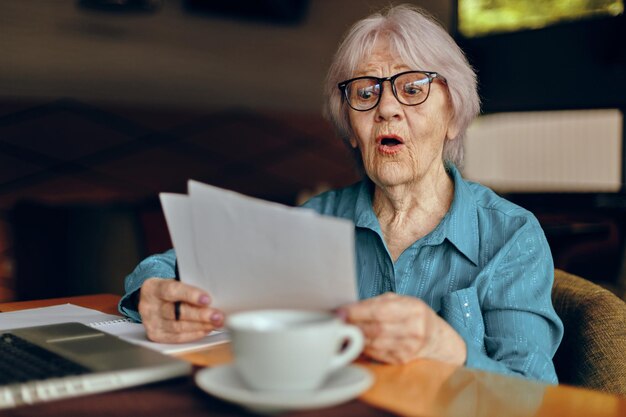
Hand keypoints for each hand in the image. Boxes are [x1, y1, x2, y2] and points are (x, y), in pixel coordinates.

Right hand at [138, 278, 223, 342]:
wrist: (151, 301)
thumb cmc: (169, 290)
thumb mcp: (175, 282)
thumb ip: (190, 287)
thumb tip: (216, 295)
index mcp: (154, 287)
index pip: (172, 290)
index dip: (191, 295)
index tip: (207, 299)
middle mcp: (149, 306)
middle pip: (177, 312)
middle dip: (201, 315)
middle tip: (218, 316)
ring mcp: (151, 322)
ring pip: (179, 327)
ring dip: (201, 326)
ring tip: (216, 323)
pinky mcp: (155, 335)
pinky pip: (177, 337)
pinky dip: (194, 334)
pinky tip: (205, 329)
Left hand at [339, 292, 465, 364]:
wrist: (435, 338)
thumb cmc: (413, 314)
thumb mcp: (400, 300)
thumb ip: (376, 302)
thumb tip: (349, 309)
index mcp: (413, 309)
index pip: (380, 311)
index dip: (358, 312)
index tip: (340, 311)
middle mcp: (414, 330)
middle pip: (376, 329)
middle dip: (353, 325)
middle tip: (337, 322)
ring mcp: (409, 347)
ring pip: (374, 343)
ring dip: (355, 337)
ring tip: (343, 331)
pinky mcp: (402, 360)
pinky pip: (376, 354)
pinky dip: (363, 347)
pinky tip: (356, 341)